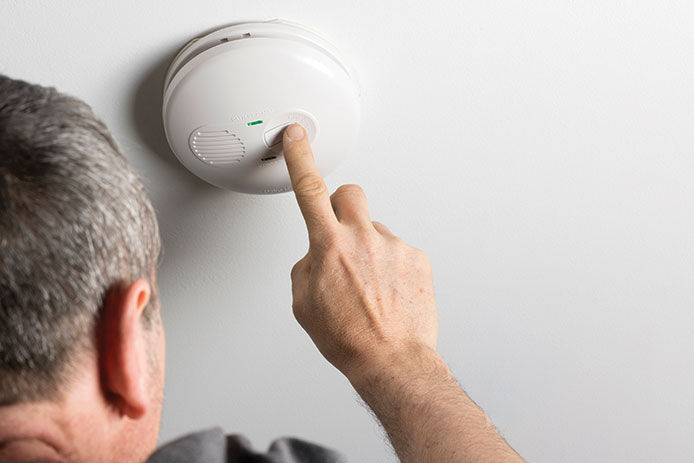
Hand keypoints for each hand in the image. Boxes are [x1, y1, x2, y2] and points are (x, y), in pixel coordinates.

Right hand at [282, 123, 438, 381]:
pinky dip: (391, 266)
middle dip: (341, 204)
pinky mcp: (417, 257)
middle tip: (342, 232)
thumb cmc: (349, 337)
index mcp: (329, 245)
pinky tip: (388, 291)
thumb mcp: (304, 303)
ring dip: (369, 248)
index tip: (295, 137)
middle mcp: (363, 238)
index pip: (309, 188)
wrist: (391, 359)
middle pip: (350, 192)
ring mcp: (393, 246)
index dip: (299, 158)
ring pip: (375, 229)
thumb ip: (307, 266)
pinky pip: (397, 250)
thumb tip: (317, 255)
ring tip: (370, 286)